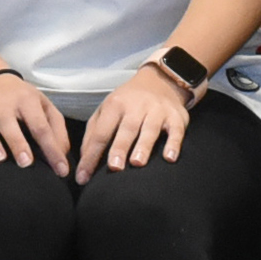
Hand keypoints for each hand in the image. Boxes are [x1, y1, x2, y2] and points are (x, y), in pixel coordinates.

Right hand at [0, 69, 69, 170]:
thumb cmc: (25, 101)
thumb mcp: (46, 107)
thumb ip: (57, 130)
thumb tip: (61, 155)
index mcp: (27, 101)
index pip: (41, 126)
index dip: (51, 149)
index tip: (61, 169)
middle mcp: (4, 103)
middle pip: (9, 122)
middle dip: (17, 142)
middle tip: (25, 162)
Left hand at [77, 63, 191, 181]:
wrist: (159, 81)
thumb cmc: (127, 103)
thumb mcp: (106, 111)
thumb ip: (93, 135)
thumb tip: (84, 163)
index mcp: (115, 105)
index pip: (101, 133)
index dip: (91, 156)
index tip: (83, 178)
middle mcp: (136, 106)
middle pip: (127, 129)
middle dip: (120, 148)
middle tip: (114, 167)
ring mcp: (157, 110)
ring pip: (150, 129)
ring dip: (144, 146)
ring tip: (137, 163)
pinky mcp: (176, 117)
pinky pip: (176, 131)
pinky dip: (174, 144)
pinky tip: (170, 158)